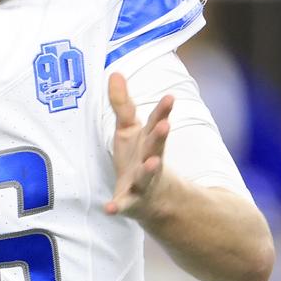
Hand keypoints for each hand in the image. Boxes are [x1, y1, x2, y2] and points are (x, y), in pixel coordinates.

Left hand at [106, 72, 172, 218]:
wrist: (153, 201)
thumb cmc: (137, 158)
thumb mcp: (129, 130)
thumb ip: (122, 104)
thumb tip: (114, 72)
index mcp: (148, 142)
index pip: (156, 123)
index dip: (163, 111)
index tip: (171, 97)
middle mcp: (148, 160)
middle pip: (155, 146)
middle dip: (160, 135)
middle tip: (165, 125)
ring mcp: (142, 182)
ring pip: (146, 175)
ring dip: (149, 168)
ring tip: (152, 161)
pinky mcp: (130, 202)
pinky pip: (123, 205)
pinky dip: (117, 206)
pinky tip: (109, 209)